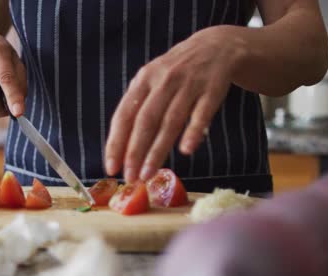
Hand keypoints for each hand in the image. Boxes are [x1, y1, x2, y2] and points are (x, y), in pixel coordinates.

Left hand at [104, 27, 245, 182]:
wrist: (216, 46)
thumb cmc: (177, 73)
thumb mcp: (153, 81)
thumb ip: (139, 109)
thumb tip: (123, 149)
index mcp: (144, 80)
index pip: (124, 114)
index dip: (116, 142)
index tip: (111, 167)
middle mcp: (163, 81)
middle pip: (145, 120)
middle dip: (135, 151)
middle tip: (131, 177)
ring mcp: (189, 84)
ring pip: (170, 121)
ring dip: (158, 149)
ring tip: (149, 173)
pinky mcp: (212, 89)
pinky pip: (201, 113)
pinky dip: (193, 131)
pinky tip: (186, 150)